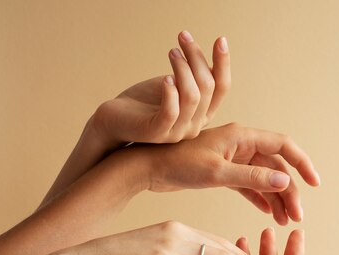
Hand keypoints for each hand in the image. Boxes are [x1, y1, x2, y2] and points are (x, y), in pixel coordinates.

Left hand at [93, 31, 229, 146]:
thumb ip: (192, 79)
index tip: (220, 39)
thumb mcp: (174, 85)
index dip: (223, 63)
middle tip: (183, 37)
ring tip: (172, 51)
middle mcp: (195, 125)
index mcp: (203, 114)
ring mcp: (178, 132)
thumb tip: (211, 58)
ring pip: (192, 97)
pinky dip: (170, 92)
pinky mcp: (157, 133)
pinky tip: (165, 78)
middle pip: (208, 87)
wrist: (115, 120)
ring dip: (183, 69)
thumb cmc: (144, 101)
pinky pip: (171, 112)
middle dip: (197, 58)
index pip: (222, 87)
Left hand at [144, 123, 320, 224]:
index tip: (315, 184)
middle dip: (290, 191)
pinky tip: (269, 214)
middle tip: (297, 217)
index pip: (284, 146)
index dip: (302, 163)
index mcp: (242, 136)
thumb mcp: (217, 173)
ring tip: (286, 221)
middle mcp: (241, 144)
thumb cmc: (178, 164)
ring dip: (277, 198)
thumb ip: (252, 178)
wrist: (146, 166)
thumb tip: (286, 182)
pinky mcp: (224, 171)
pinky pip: (250, 185)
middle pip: (277, 166)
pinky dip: (261, 199)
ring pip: (265, 178)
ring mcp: (233, 158)